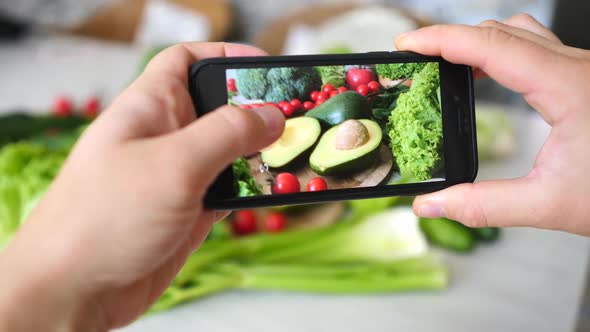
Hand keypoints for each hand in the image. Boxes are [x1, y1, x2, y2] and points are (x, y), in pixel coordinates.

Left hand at [0, 43, 283, 330]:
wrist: (73, 290)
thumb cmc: (105, 218)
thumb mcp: (174, 163)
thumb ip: (227, 134)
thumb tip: (271, 115)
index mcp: (150, 108)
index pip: (186, 61)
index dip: (225, 57)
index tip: (266, 67)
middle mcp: (164, 137)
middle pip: (216, 109)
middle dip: (254, 110)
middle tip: (292, 117)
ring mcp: (176, 176)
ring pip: (227, 153)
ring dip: (258, 154)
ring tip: (290, 155)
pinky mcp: (187, 211)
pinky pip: (227, 191)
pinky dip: (250, 189)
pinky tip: (271, 191)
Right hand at [398, 14, 589, 235]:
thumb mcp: (550, 204)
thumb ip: (483, 206)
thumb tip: (430, 206)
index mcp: (568, 86)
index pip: (491, 45)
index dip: (442, 40)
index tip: (407, 45)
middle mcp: (577, 67)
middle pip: (501, 30)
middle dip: (452, 38)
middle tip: (418, 58)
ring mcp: (582, 70)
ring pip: (521, 33)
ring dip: (478, 41)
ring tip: (447, 63)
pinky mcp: (583, 79)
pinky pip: (535, 48)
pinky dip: (500, 52)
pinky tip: (488, 76)